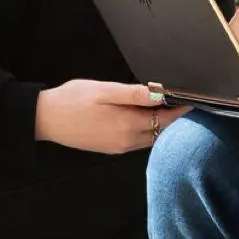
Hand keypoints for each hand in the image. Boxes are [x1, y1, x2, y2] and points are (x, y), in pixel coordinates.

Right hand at [35, 80, 189, 154]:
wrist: (45, 119)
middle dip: (172, 119)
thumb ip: (133, 93)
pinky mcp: (109, 148)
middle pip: (160, 132)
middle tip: (182, 102)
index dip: (179, 110)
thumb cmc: (73, 100)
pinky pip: (136, 142)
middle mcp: (126, 141)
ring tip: (166, 108)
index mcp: (127, 124)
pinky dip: (146, 131)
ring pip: (149, 138)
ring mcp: (118, 147)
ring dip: (159, 126)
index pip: (164, 120)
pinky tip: (143, 118)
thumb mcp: (104, 90)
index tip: (193, 101)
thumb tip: (159, 93)